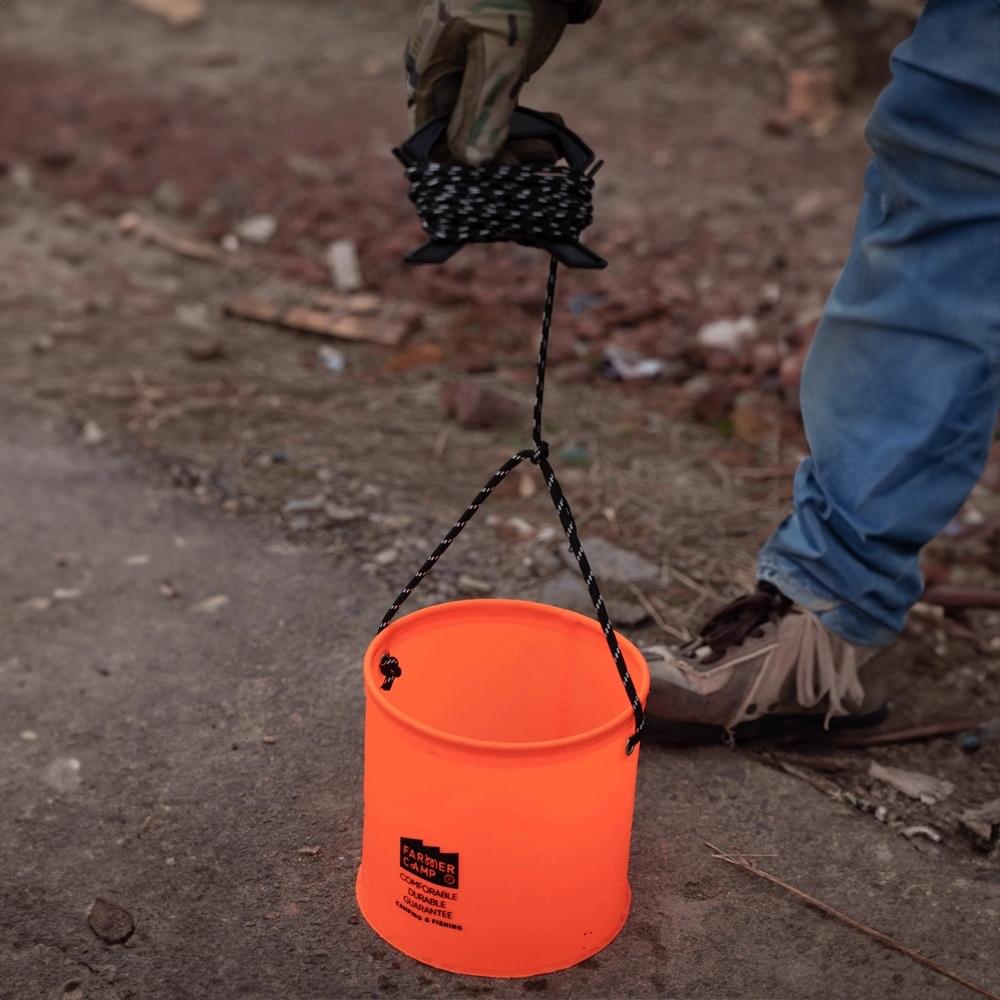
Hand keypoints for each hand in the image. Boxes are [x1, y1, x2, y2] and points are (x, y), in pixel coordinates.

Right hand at [405, 0, 601, 165]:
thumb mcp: (500, 59)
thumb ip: (484, 112)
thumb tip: (472, 164)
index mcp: (427, 67)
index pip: (430, 135)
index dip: (460, 165)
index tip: (498, 180)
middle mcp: (443, 73)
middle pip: (462, 134)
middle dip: (501, 155)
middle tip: (542, 161)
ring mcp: (470, 69)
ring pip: (488, 124)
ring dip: (521, 142)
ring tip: (554, 148)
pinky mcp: (497, 64)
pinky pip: (505, 107)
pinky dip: (529, 122)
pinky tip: (555, 127)